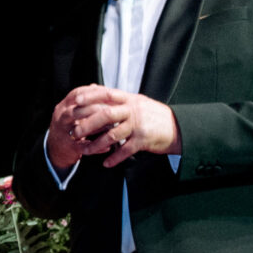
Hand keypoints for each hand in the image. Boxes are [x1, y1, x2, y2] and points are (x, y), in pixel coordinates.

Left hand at [48, 85, 181, 169]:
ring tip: (85, 151)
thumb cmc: (154, 115)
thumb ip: (117, 98)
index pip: (107, 93)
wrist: (178, 128)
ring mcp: (139, 125)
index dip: (91, 96)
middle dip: (88, 124)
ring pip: (113, 134)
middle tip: (75, 131)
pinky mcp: (144, 140)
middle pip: (107, 115)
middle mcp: (134, 110)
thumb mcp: (137, 101)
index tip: (76, 100)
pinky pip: (126, 150)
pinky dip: (115, 158)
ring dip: (97, 144)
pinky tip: (106, 163)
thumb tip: (94, 88)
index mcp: (130, 99)